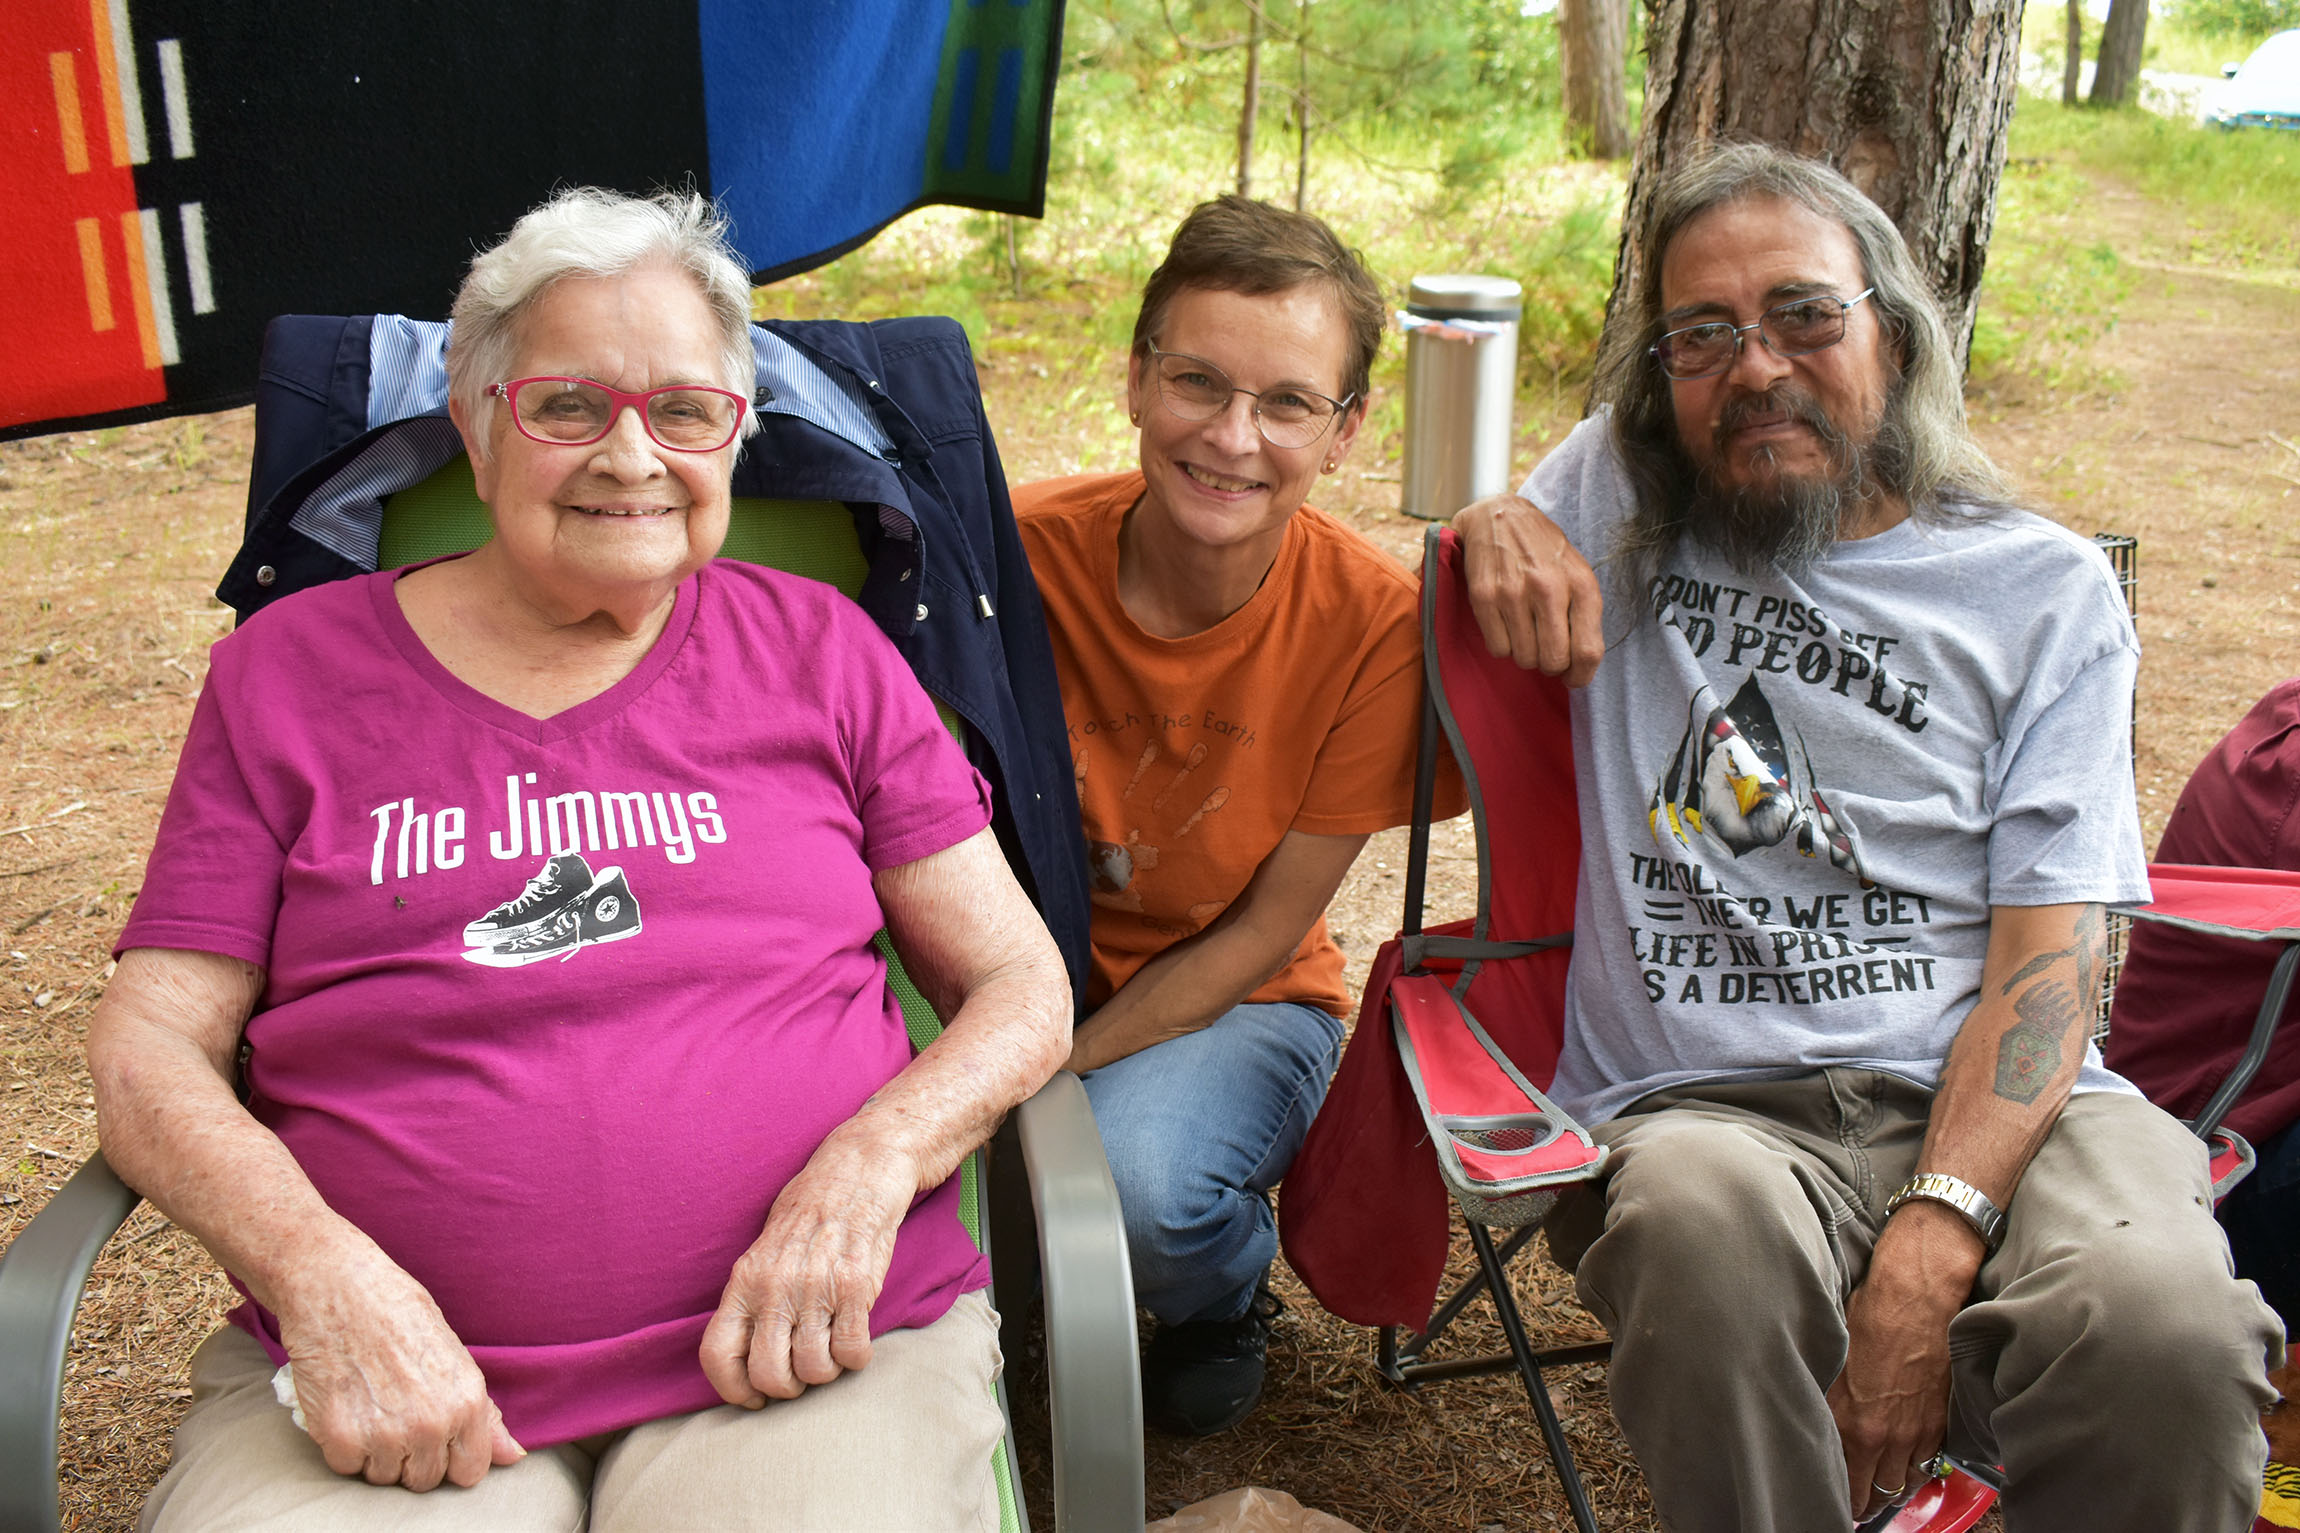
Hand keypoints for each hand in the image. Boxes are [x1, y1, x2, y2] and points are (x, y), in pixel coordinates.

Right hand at [271, 1243, 523, 1490]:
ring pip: (384, 1477)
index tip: (437, 1439)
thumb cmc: (398, 1313)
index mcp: (467, 1402)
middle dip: (412, 1456)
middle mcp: (431, 1424)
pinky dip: (343, 1445)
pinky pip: (346, 1467)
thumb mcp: (454, 1357)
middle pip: (426, 1480)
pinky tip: (346, 1406)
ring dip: (376, 1453)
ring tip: (371, 1405)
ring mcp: (385, 1435)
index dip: (453, 1458)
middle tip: (396, 1412)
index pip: (471, 1471)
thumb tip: (514, 1456)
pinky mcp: (341, 1437)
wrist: (338, 1288)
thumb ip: (483, 1414)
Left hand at [699, 1128, 919, 1404]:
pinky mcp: (856, 1286)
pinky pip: (851, 1351)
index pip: (717, 1353)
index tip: (753, 1397)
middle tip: (801, 1375)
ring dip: (826, 1372)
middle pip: (769, 1374)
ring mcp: (816, 1287)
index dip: (732, 1390)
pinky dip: (856, 1358)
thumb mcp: (764, 1251)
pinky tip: (856, 1342)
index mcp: (744, 1280)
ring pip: (813, 1368)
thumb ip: (752, 1298)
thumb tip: (744, 1353)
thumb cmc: (810, 1212)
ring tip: (831, 1351)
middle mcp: (775, 1286)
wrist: (858, 1170)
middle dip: (788, 1388)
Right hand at [1452, 493, 1603, 684]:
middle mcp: (1549, 588)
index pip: (1588, 651)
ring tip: (1525, 631)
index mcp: (1581, 584)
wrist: (1501, 517)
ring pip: (1524, 658)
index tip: (1572, 677)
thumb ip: (1584, 617)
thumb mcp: (1577, 574)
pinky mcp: (1484, 597)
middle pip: (1554, 660)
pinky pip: (1498, 648)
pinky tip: (1505, 623)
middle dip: (1550, 665)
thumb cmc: (1544, 552)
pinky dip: (1502, 644)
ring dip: (1525, 654)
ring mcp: (1514, 593)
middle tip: (1546, 651)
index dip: (1581, 676)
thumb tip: (1579, 668)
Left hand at [1828, 1206, 1981, 1520]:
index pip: (1843, 1482)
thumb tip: (1811, 1419)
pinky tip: (1904, 1468)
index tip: (1830, 1497)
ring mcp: (1916, 1433)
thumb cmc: (1870, 1317)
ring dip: (1890, 1488)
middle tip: (1853, 1502)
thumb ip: (1825, 1399)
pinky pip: (1928, 1464)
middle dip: (1862, 1501)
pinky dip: (1915, 1470)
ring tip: (1878, 1489)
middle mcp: (1884, 1436)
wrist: (1917, 1297)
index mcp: (1851, 1423)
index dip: (1837, 1494)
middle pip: (1874, 1493)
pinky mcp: (1941, 1423)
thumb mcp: (1829, 1359)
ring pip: (1903, 1483)